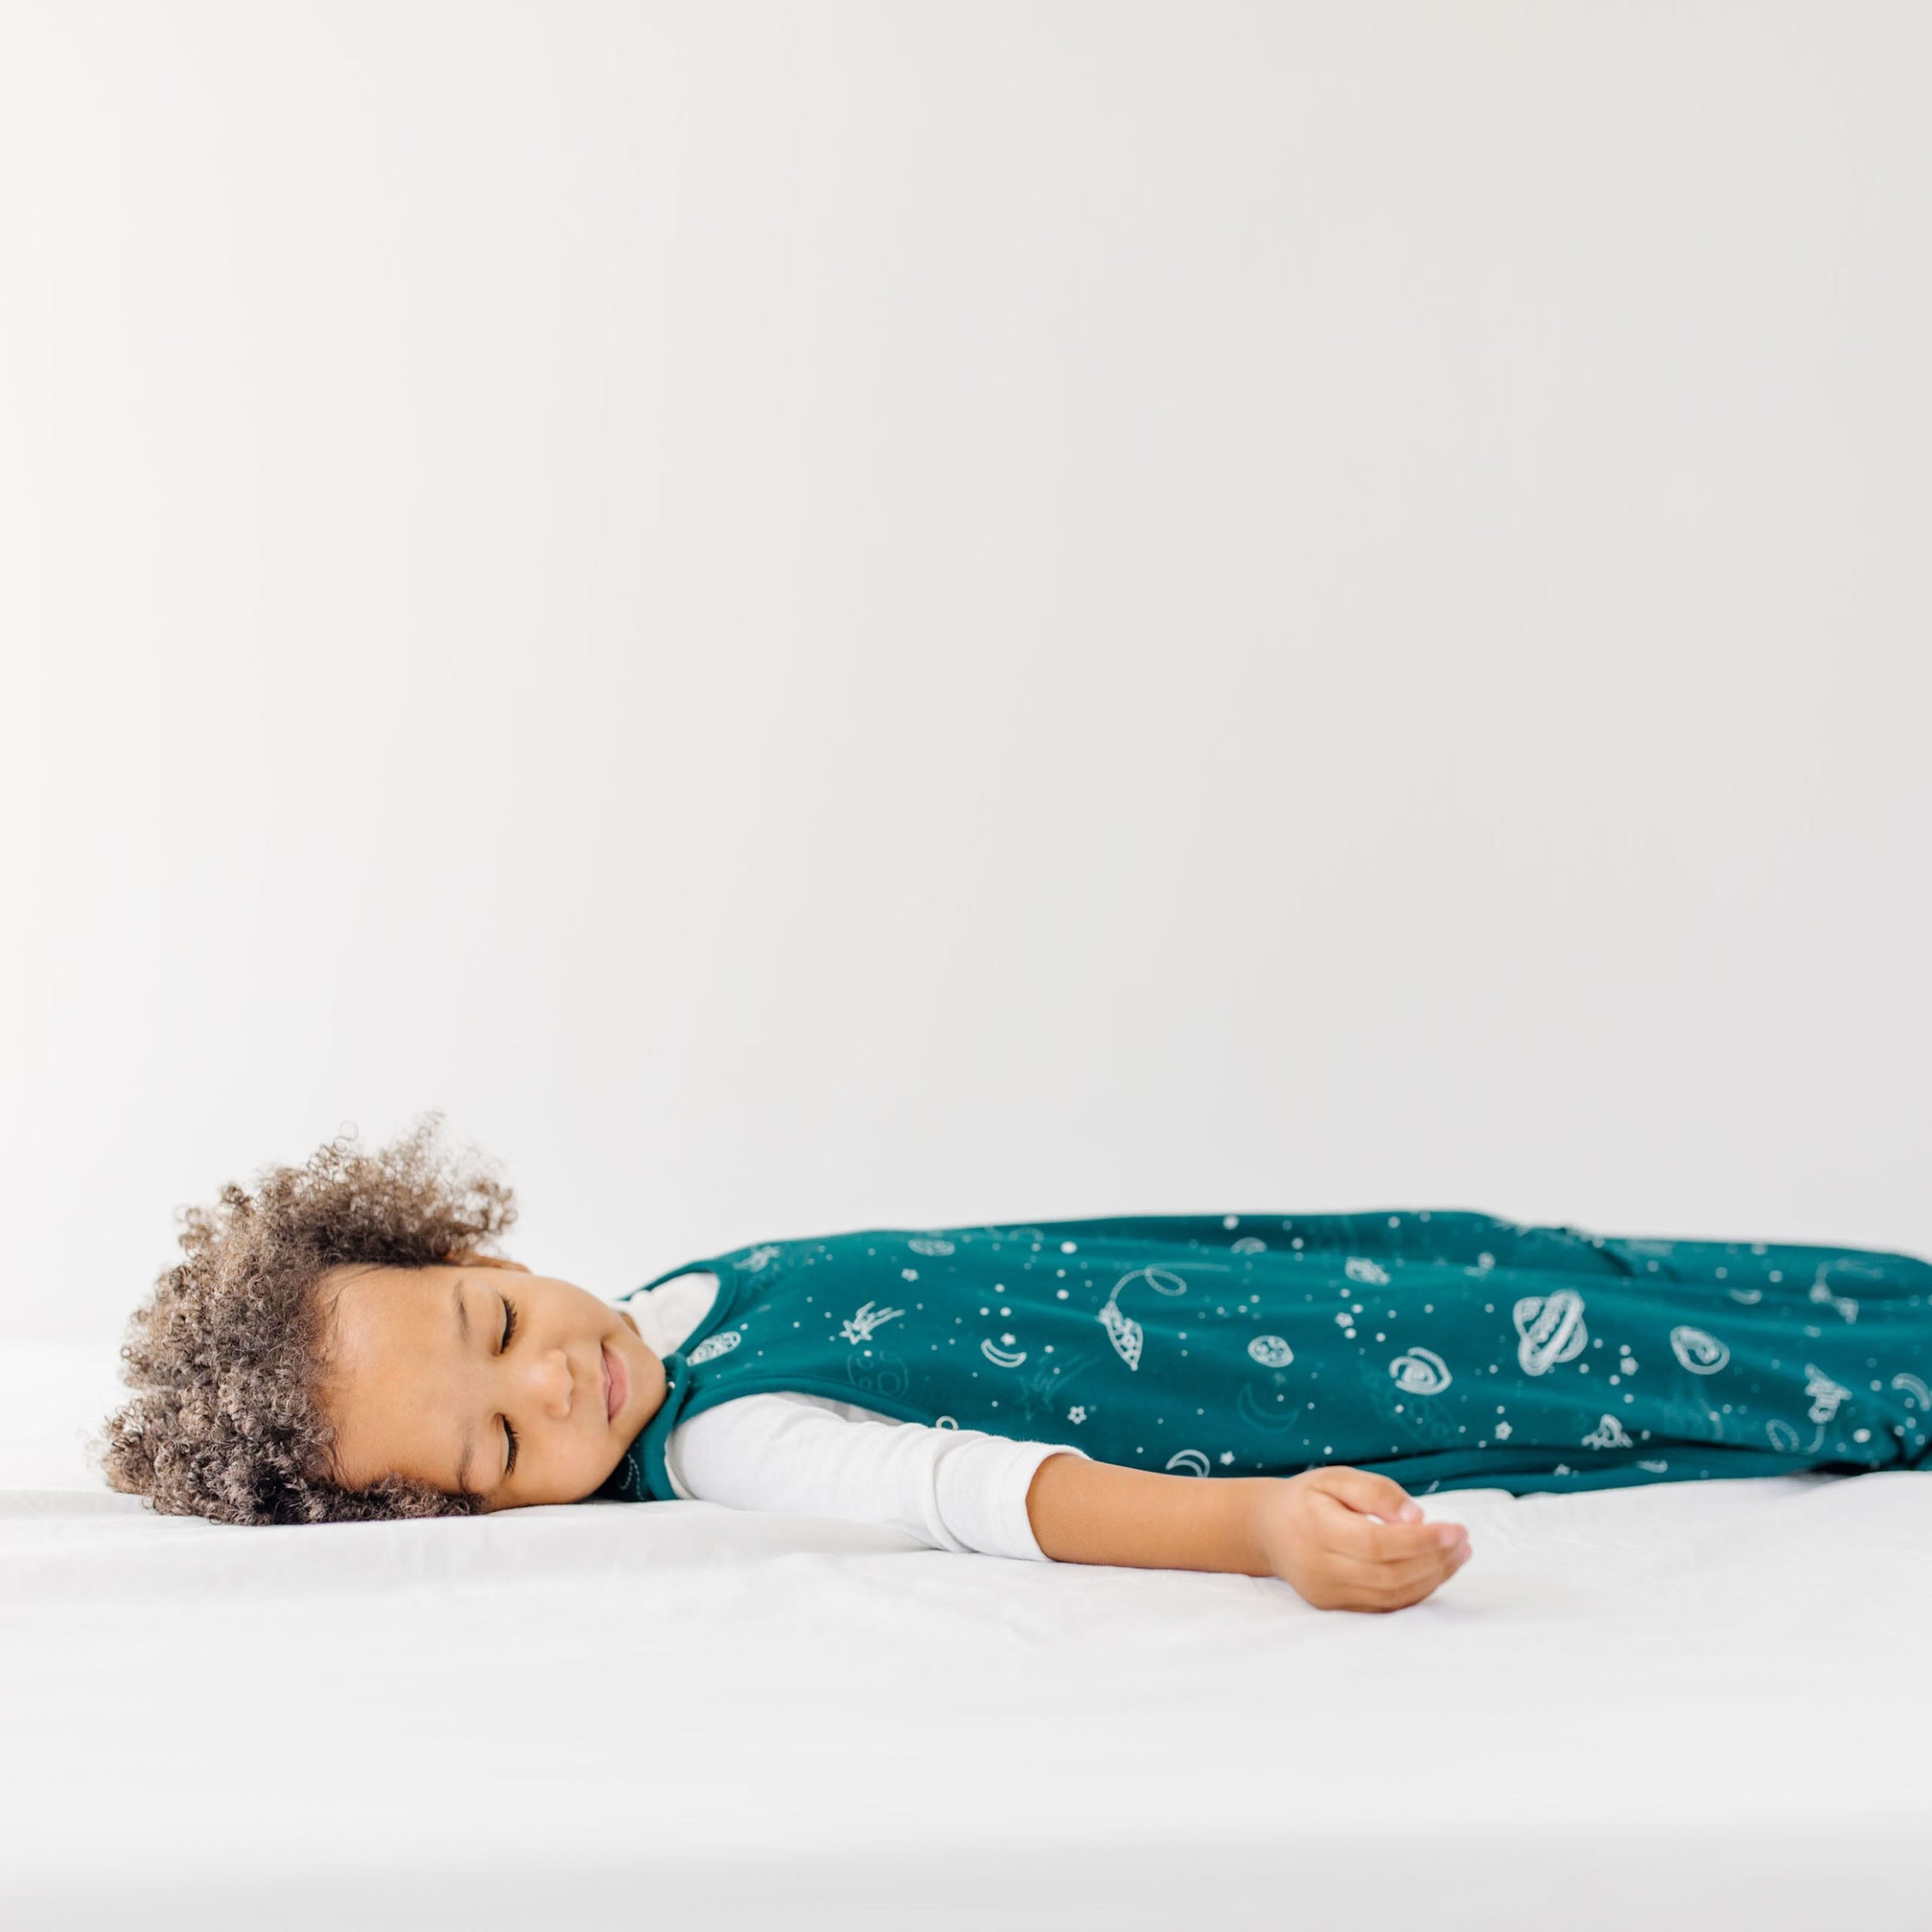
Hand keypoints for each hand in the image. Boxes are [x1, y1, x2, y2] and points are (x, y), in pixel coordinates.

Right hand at [1248, 1466, 1471, 1611]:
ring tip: (1459, 1554)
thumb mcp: (1336, 1477)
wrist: (1269, 1530)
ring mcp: (1327, 1593)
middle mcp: (1319, 1567)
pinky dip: (1416, 1591)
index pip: (1376, 1544)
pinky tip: (1436, 1570)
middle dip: (1434, 1560)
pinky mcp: (1335, 1607)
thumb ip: (1376, 1491)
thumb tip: (1417, 1518)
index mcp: (1316, 1528)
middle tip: (1463, 1540)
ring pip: (1390, 1595)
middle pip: (1388, 1574)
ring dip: (1432, 1577)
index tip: (1456, 1529)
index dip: (1420, 1541)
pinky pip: (1384, 1606)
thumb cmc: (1308, 1498)